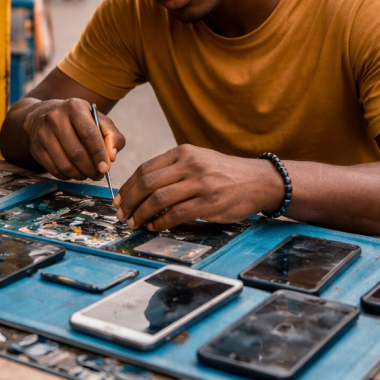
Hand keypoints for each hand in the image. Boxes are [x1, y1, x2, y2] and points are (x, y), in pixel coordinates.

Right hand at [22, 98, 124, 180]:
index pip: (89, 134)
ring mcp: (43, 133)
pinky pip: (55, 170)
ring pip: (65, 165)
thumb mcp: (98, 120)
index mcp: (75, 107)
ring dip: (80, 175)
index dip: (99, 154)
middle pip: (76, 153)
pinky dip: (68, 176)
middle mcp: (55, 117)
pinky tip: (74, 172)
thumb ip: (112, 136)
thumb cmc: (78, 120)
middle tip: (98, 175)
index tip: (106, 168)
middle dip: (91, 169)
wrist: (44, 115)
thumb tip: (112, 156)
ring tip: (87, 174)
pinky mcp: (36, 148)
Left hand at [115, 145, 279, 230]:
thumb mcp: (199, 160)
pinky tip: (155, 227)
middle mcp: (190, 165)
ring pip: (158, 199)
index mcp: (183, 152)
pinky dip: (161, 222)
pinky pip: (176, 214)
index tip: (119, 200)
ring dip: (142, 214)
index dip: (128, 186)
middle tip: (122, 215)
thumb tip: (142, 188)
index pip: (145, 168)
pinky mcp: (209, 202)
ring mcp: (200, 183)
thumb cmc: (225, 173)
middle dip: (129, 202)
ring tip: (135, 223)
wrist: (259, 180)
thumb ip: (174, 169)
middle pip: (147, 184)